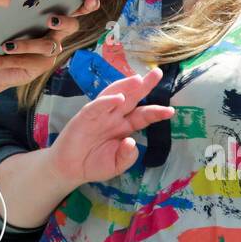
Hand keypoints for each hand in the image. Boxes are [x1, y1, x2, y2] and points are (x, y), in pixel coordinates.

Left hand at [0, 0, 100, 88]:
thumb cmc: (3, 31)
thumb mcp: (8, 15)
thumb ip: (17, 3)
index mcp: (54, 17)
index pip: (76, 9)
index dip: (87, 5)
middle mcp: (57, 34)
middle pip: (71, 26)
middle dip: (64, 22)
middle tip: (50, 20)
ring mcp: (50, 52)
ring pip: (45, 46)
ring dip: (26, 45)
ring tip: (6, 45)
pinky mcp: (39, 67)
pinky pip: (25, 62)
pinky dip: (6, 60)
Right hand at [47, 67, 173, 185]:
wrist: (69, 169)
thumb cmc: (94, 164)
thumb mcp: (116, 166)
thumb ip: (127, 157)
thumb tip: (131, 142)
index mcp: (124, 127)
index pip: (143, 116)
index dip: (156, 112)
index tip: (171, 111)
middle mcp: (114, 117)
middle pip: (132, 98)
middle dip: (145, 85)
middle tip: (158, 73)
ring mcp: (100, 114)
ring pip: (114, 95)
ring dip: (126, 86)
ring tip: (138, 80)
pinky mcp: (85, 116)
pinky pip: (97, 106)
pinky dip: (107, 101)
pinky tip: (118, 98)